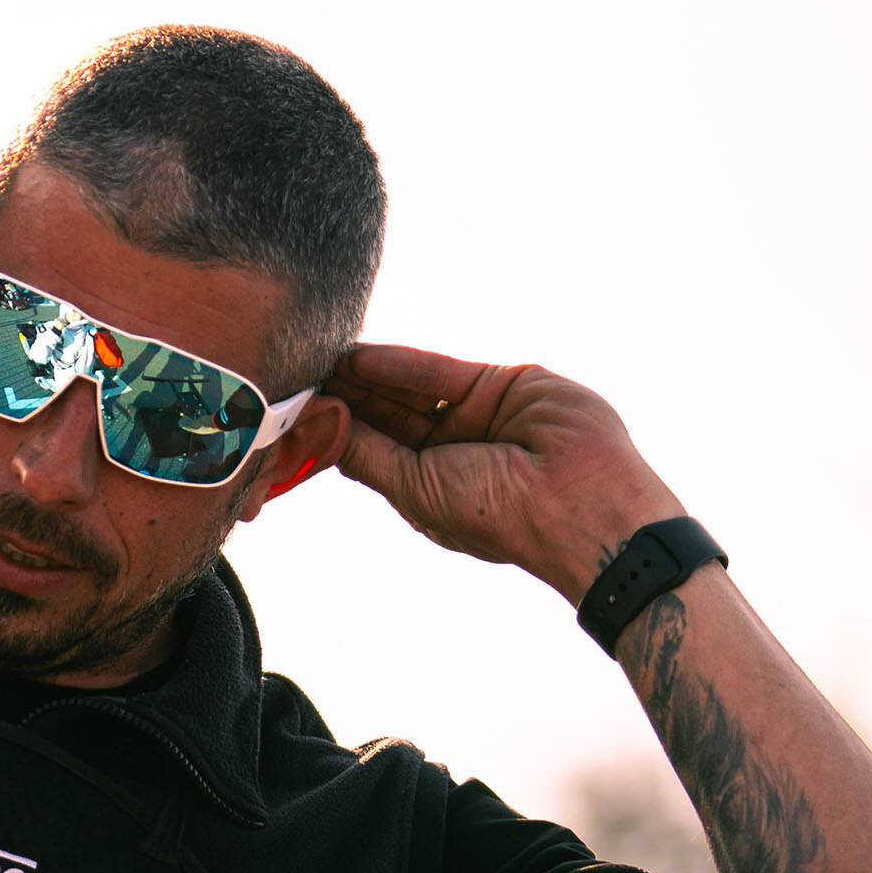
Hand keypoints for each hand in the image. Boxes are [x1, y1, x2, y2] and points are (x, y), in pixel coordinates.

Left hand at [326, 344, 686, 603]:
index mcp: (429, 484)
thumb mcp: (416, 489)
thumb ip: (369, 456)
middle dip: (344, 394)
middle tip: (296, 372)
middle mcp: (451, 448)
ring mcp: (476, 415)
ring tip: (319, 357)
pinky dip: (400, 363)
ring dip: (365, 375)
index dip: (335, 427)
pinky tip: (359, 356)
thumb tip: (321, 430)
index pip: (372, 446)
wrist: (579, 503)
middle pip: (385, 413)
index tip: (292, 409)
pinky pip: (439, 372)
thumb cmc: (495, 516)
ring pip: (408, 388)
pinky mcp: (501, 384)